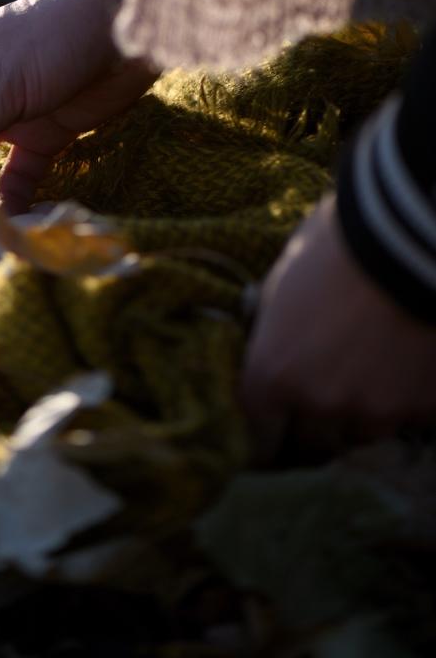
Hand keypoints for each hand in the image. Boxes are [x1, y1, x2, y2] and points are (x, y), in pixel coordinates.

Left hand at [240, 193, 435, 459]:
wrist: (405, 238)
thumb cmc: (333, 245)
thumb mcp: (282, 283)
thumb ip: (274, 329)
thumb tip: (272, 341)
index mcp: (273, 372)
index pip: (259, 430)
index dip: (267, 428)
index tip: (276, 424)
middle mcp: (320, 401)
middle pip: (313, 442)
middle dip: (316, 423)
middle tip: (327, 392)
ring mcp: (376, 409)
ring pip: (364, 430)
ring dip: (364, 410)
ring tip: (373, 368)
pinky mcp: (423, 406)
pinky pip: (409, 414)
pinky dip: (407, 395)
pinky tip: (407, 358)